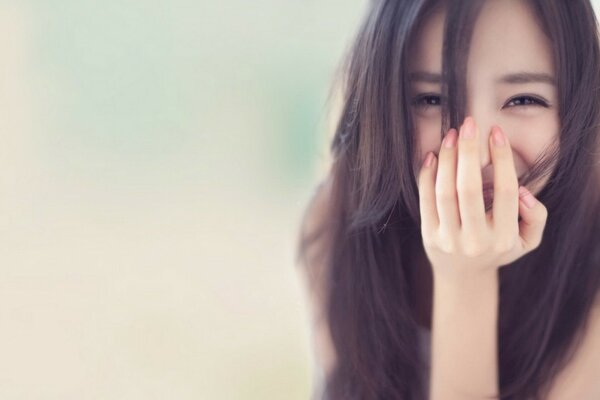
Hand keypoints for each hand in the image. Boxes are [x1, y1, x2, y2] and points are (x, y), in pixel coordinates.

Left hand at [417, 116, 547, 276]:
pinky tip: (433, 155)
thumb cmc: (497, 248)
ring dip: (447, 159)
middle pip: (469, 189)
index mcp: (504, 238)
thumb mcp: (527, 240)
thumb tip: (522, 193)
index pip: (505, 191)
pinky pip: (425, 200)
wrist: (463, 277)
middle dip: (469, 152)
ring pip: (445, 192)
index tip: (496, 132)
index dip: (502, 158)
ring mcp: (449, 239)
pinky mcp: (428, 235)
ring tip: (451, 135)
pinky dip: (427, 175)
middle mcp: (475, 240)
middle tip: (469, 124)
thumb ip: (536, 217)